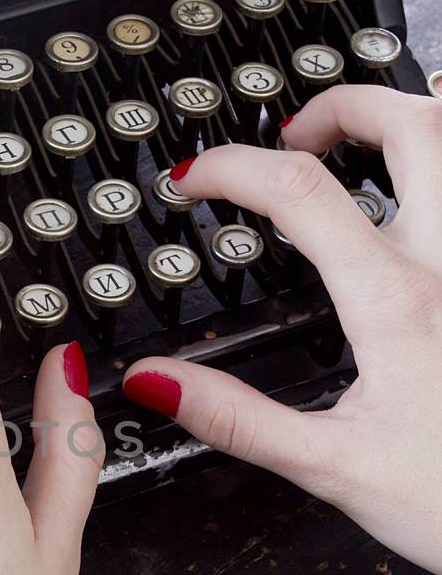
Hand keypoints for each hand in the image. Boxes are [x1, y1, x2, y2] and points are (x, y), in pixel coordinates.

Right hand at [123, 86, 441, 574]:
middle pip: (410, 124)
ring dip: (409, 124)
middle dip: (342, 105)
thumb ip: (238, 418)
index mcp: (395, 302)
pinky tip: (418, 211)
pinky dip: (441, 181)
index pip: (300, 190)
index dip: (232, 167)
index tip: (195, 179)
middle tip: (293, 135)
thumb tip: (160, 381)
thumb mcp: (332, 468)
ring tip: (361, 150)